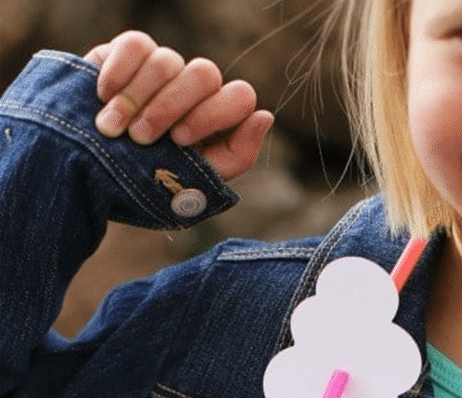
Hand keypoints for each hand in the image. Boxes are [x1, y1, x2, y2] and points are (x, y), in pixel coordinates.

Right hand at [85, 31, 273, 180]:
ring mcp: (166, 68)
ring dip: (137, 99)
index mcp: (219, 118)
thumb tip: (265, 116)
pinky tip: (103, 97)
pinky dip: (119, 72)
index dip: (212, 114)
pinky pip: (137, 45)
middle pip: (205, 73)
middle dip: (171, 108)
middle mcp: (197, 90)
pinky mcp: (132, 52)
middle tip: (143, 139)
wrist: (92, 174)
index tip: (180, 141)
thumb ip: (236, 155)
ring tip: (113, 130)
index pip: (240, 96)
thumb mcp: (196, 184)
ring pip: (168, 60)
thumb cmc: (149, 182)